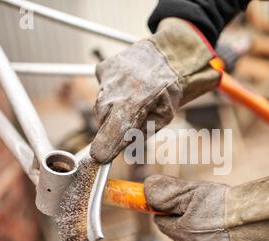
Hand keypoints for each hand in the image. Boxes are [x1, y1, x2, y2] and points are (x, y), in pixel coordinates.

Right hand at [90, 18, 220, 162]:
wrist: (169, 54)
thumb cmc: (168, 89)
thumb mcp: (162, 118)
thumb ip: (138, 134)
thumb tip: (115, 150)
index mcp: (137, 101)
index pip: (112, 130)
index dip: (105, 146)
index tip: (99, 157)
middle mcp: (118, 87)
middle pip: (102, 119)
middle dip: (110, 127)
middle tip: (128, 122)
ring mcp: (108, 75)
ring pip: (100, 105)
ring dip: (111, 110)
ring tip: (131, 100)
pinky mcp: (103, 68)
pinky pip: (101, 90)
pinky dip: (111, 93)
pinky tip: (126, 88)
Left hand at [144, 170, 268, 240]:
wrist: (258, 223)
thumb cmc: (223, 207)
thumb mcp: (191, 192)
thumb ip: (167, 191)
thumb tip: (146, 186)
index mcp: (180, 232)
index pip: (160, 219)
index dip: (163, 206)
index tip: (171, 196)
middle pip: (177, 227)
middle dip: (182, 212)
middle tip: (196, 198)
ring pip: (195, 233)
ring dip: (198, 219)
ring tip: (214, 204)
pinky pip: (211, 238)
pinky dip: (214, 227)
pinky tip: (225, 217)